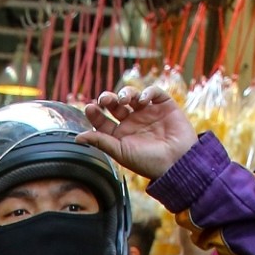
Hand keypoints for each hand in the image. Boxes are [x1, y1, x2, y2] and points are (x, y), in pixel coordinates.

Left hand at [81, 88, 199, 182]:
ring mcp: (148, 112)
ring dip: (126, 93)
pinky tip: (143, 100)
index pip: (103, 120)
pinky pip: (153, 92)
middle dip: (108, 98)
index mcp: (120, 134)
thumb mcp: (121, 152)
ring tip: (125, 100)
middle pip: (115, 104)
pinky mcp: (164, 105)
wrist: (177, 163)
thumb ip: (101, 142)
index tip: (90, 108)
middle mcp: (132, 122)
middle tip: (105, 99)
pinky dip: (147, 92)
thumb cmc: (148, 162)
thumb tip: (77, 137)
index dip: (95, 113)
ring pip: (132, 95)